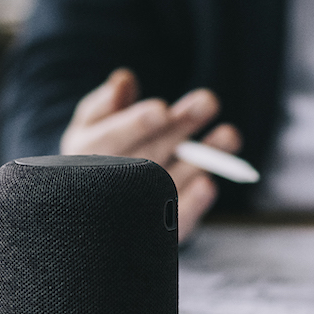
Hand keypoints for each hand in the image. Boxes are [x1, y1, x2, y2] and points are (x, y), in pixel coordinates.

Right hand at [60, 68, 238, 240]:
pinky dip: (193, 205)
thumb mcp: (91, 125)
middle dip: (179, 128)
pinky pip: (176, 221)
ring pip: (169, 184)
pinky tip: (209, 184)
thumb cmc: (95, 155)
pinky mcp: (157, 233)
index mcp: (85, 153)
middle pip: (147, 156)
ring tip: (229, 135)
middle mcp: (106, 185)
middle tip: (208, 101)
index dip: (135, 125)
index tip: (161, 109)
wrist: (93, 214)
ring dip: (200, 161)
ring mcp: (132, 212)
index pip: (110, 139)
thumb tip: (124, 79)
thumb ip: (106, 103)